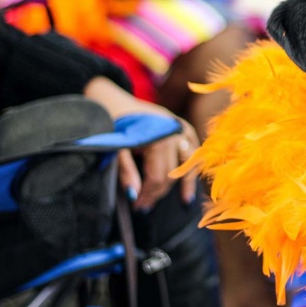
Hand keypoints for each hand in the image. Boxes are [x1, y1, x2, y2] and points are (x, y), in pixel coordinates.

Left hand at [83, 77, 198, 209]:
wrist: (112, 99)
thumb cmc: (112, 123)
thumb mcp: (115, 148)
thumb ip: (126, 172)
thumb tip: (135, 196)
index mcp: (159, 139)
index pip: (159, 177)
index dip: (148, 195)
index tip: (138, 207)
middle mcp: (175, 134)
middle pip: (173, 173)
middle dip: (159, 193)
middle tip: (145, 206)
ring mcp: (181, 128)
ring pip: (189, 162)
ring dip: (186, 182)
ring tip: (184, 200)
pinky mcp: (182, 125)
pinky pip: (193, 147)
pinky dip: (192, 162)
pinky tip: (190, 174)